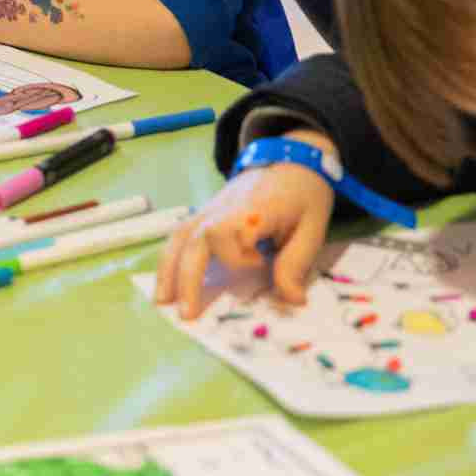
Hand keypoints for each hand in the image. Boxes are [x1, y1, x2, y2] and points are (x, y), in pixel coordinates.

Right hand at [153, 132, 337, 320]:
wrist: (292, 161)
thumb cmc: (304, 196)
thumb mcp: (313, 228)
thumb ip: (296, 263)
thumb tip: (292, 301)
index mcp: (254, 208)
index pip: (230, 232)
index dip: (239, 255)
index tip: (261, 263)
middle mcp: (225, 207)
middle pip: (197, 238)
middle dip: (188, 277)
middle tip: (187, 314)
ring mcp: (211, 208)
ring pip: (180, 236)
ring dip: (168, 269)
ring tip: (162, 302)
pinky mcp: (206, 213)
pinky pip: (180, 235)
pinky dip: (169, 259)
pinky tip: (167, 283)